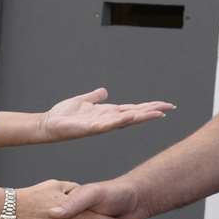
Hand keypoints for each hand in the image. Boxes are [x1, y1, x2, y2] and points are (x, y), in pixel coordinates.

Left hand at [38, 88, 173, 142]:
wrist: (49, 124)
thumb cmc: (64, 115)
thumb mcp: (83, 101)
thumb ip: (94, 97)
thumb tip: (104, 91)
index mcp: (108, 113)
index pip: (133, 109)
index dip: (149, 107)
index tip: (165, 105)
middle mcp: (108, 120)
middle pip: (135, 114)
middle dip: (152, 111)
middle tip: (169, 108)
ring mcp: (102, 125)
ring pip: (126, 120)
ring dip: (142, 116)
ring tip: (158, 113)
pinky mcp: (91, 128)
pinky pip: (109, 124)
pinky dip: (121, 120)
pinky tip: (131, 116)